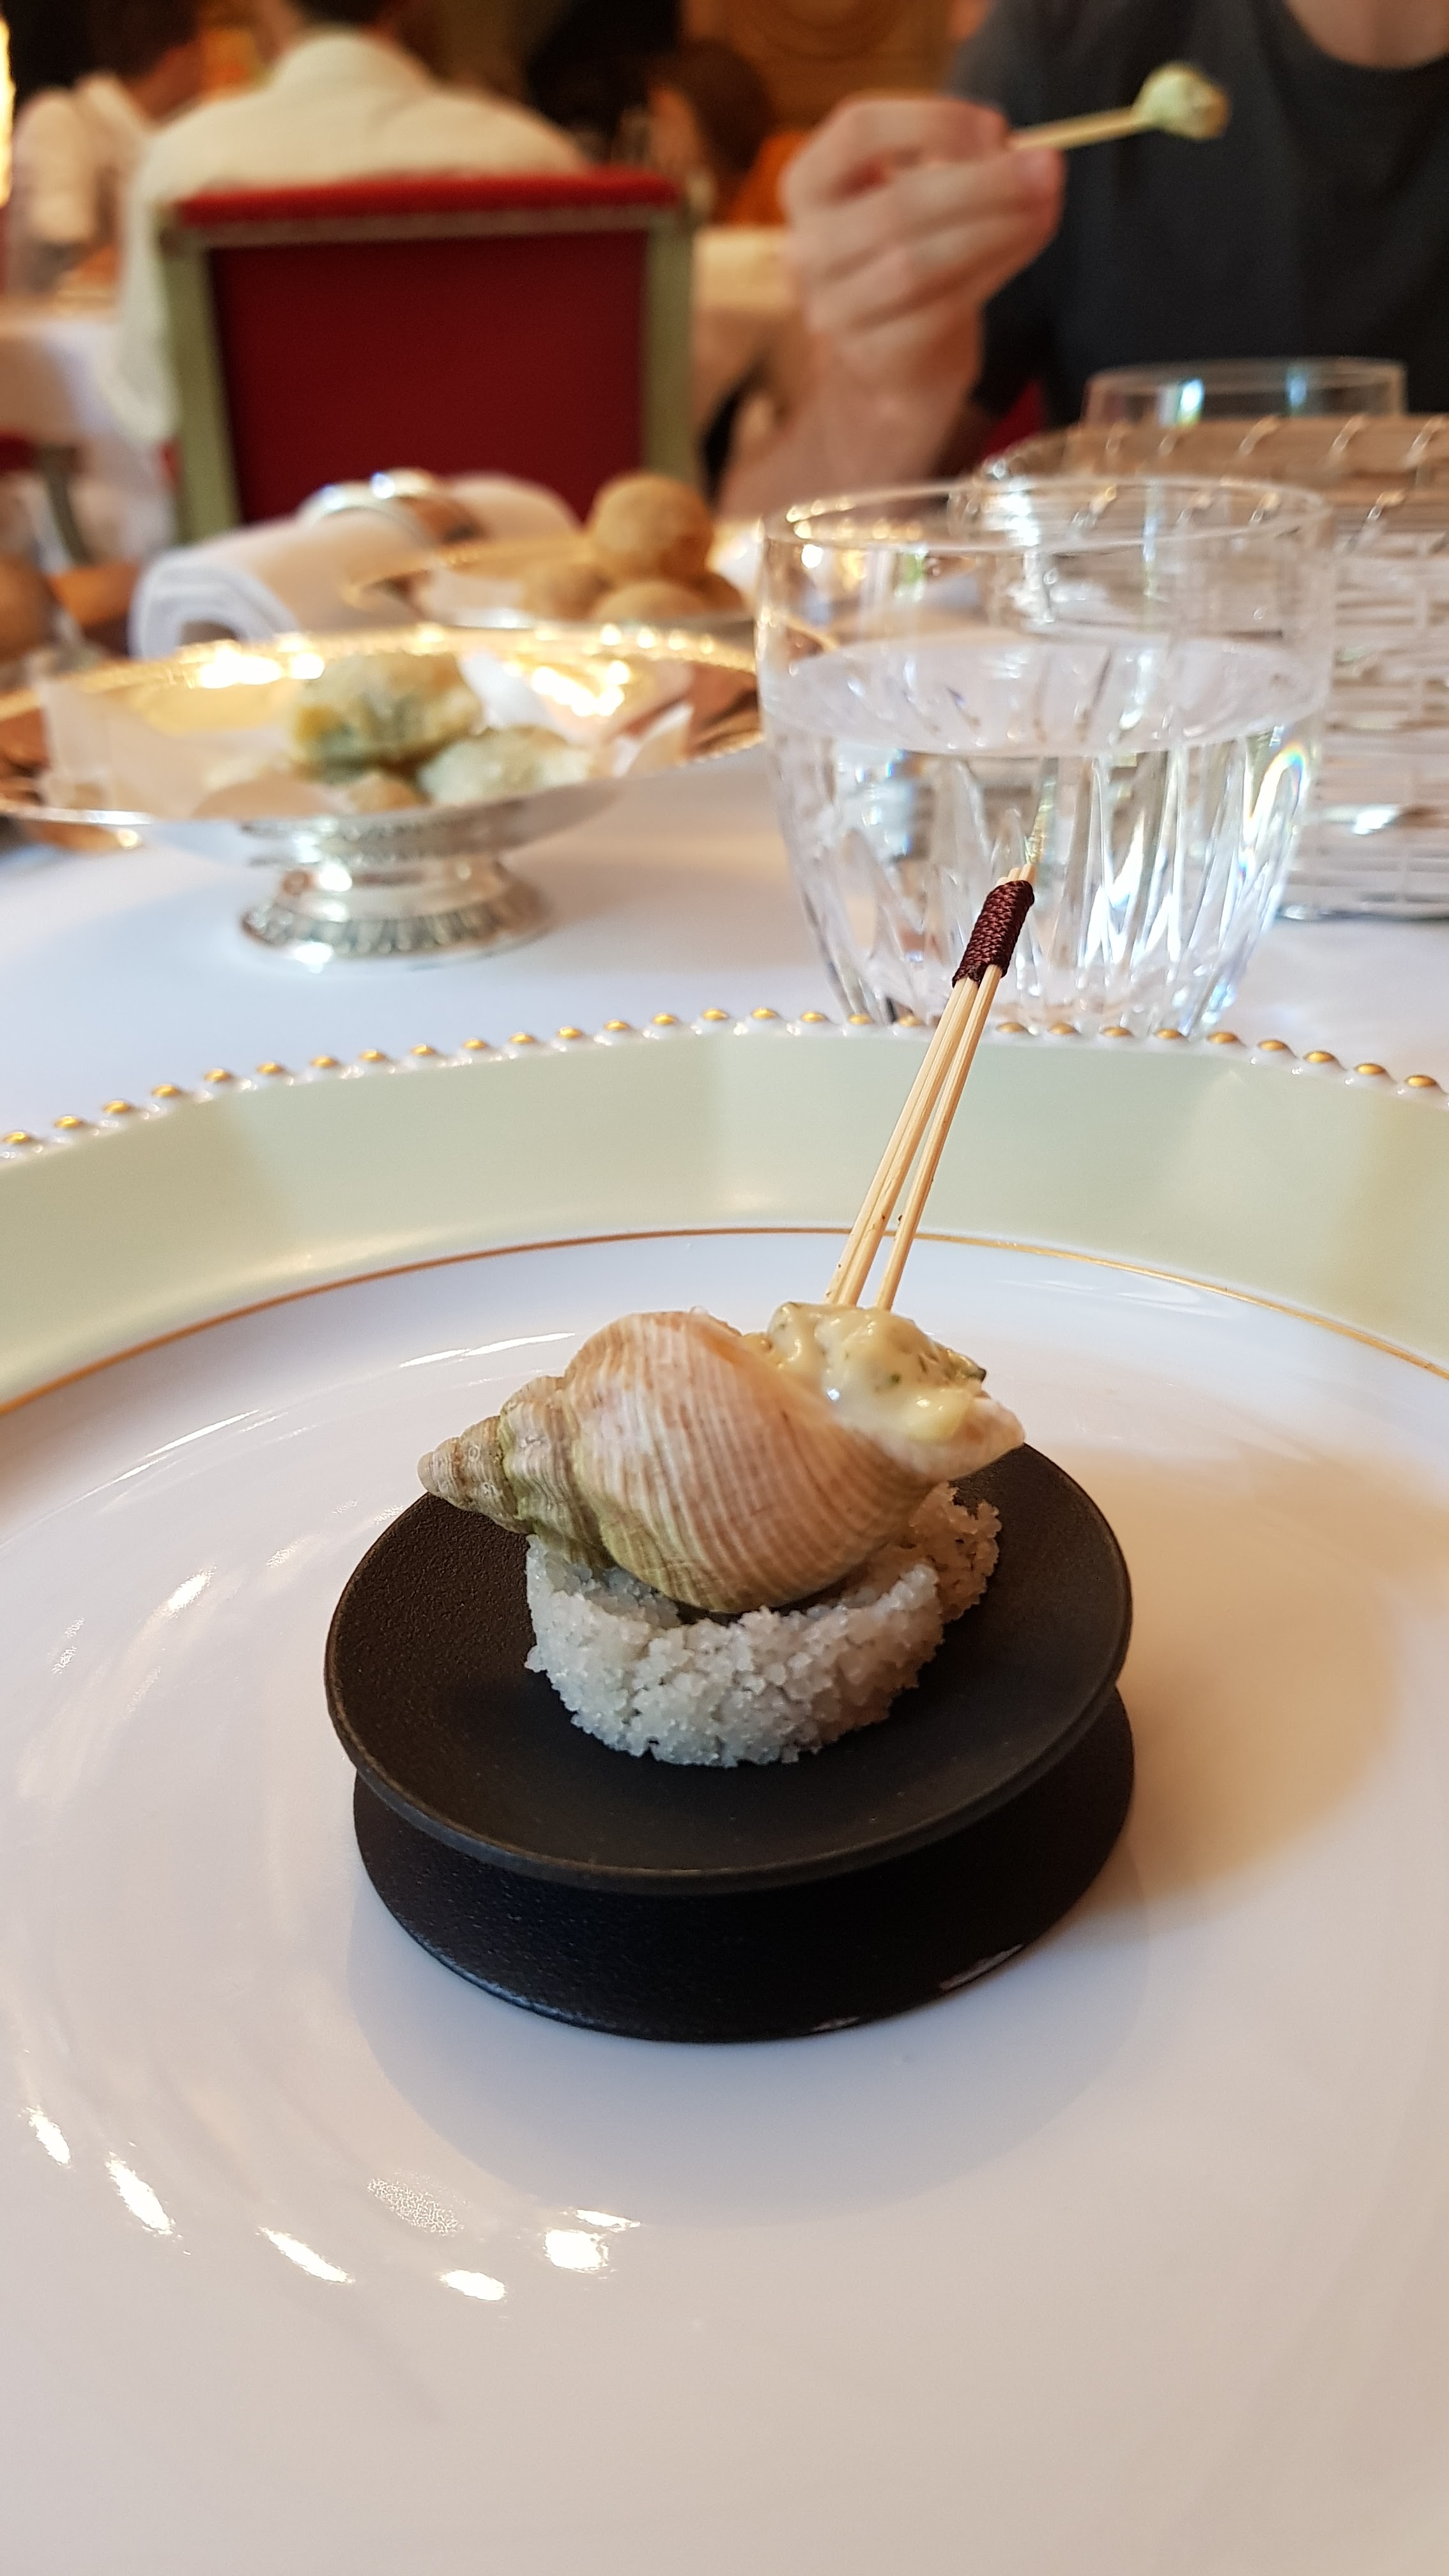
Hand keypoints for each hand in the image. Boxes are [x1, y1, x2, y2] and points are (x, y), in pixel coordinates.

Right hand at [781, 96, 1061, 478]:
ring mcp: (833, 310)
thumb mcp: (923, 194)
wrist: (892, 360)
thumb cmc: (910, 255)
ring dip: (992, 231)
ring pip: (916, 265)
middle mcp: (807, 248)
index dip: (932, 120)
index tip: (997, 129)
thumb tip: (1033, 159)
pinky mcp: (870, 358)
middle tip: (1048, 167)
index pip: (857, 129)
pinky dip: (990, 274)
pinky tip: (1027, 243)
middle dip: (982, 183)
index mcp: (809, 185)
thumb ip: (964, 167)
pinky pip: (937, 313)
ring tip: (1046, 207)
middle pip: (895, 204)